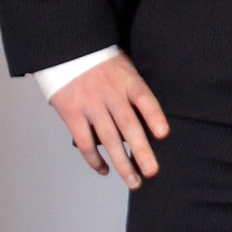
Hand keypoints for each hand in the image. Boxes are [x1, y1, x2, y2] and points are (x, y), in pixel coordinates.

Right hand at [50, 53, 168, 189]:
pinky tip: (105, 170)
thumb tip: (152, 120)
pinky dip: (94, 159)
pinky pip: (85, 142)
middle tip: (152, 172)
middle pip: (128, 125)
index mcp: (126, 80)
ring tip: (134, 182)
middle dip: (141, 151)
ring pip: (108, 139)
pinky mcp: (72, 113)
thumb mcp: (124, 66)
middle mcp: (109, 93)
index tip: (163, 134)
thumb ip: (134, 89)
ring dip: (121, 163)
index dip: (154, 115)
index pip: (143, 98)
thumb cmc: (101, 63)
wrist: (67, 49)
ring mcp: (90, 104)